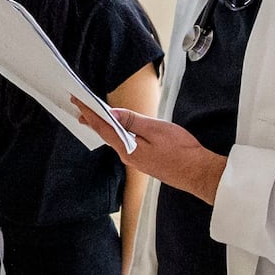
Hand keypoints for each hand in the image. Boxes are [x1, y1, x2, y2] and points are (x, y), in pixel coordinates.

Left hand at [78, 103, 226, 202]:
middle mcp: (128, 156)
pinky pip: (125, 144)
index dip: (89, 113)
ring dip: (104, 126)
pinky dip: (116, 133)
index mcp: (128, 148)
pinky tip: (117, 129)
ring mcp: (136, 160)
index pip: (103, 127)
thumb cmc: (181, 151)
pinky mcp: (144, 161)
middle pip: (106, 134)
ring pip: (115, 139)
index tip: (77, 101)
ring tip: (93, 116)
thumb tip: (113, 113)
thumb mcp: (156, 129)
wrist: (197, 173)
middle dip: (92, 119)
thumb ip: (133, 121)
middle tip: (80, 106)